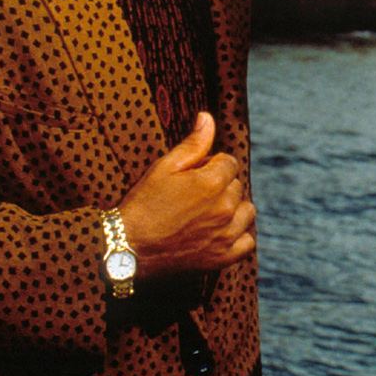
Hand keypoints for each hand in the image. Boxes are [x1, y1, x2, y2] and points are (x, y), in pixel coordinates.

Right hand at [119, 112, 255, 276]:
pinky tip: (221, 232)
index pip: (230, 162)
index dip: (212, 165)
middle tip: (194, 195)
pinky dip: (239, 236)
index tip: (194, 174)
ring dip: (234, 208)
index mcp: (211, 183)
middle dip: (221, 185)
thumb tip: (207, 118)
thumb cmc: (143, 203)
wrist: (128, 248)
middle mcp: (224, 208)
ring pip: (247, 212)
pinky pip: (247, 242)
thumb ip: (193, 144)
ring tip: (208, 212)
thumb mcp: (164, 167)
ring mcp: (226, 235)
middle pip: (237, 186)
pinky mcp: (223, 258)